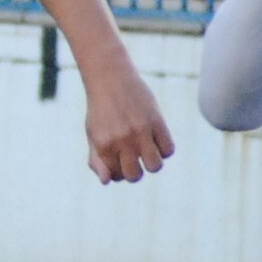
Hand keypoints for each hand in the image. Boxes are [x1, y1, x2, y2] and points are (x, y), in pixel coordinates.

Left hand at [81, 59, 174, 184]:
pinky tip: (156, 140)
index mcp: (103, 145)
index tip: (120, 161)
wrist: (110, 79)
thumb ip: (97, 159)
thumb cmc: (101, 110)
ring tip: (146, 151)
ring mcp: (141, 132)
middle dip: (135, 171)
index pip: (116, 176)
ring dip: (152, 163)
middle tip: (134, 158)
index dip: (119, 172)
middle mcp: (122, 141)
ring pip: (155, 166)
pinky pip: (169, 150)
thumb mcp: (93, 134)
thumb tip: (108, 182)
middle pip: (136, 176)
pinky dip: (164, 150)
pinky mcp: (157, 122)